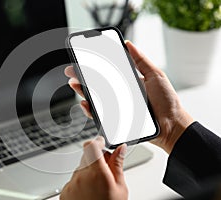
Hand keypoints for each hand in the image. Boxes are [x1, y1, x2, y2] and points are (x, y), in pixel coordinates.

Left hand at [60, 136, 127, 199]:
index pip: (92, 145)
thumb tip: (120, 148)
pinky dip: (80, 183)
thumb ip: (117, 164)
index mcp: (97, 173)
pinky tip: (88, 193)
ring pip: (80, 169)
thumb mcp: (120, 188)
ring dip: (88, 172)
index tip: (101, 143)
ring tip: (97, 187)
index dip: (97, 141)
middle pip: (86, 157)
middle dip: (96, 159)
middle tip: (106, 170)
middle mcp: (81, 176)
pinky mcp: (65, 192)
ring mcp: (71, 184)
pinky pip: (73, 180)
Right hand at [64, 41, 193, 153]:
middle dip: (82, 78)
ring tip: (75, 84)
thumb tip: (128, 44)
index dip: (93, 66)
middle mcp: (119, 94)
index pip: (106, 72)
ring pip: (95, 99)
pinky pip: (100, 115)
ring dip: (82, 92)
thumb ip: (141, 61)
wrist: (172, 124)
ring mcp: (117, 107)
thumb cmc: (167, 101)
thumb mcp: (155, 75)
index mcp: (126, 82)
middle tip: (71, 71)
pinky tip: (85, 103)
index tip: (82, 60)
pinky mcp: (116, 120)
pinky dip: (90, 110)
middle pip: (97, 85)